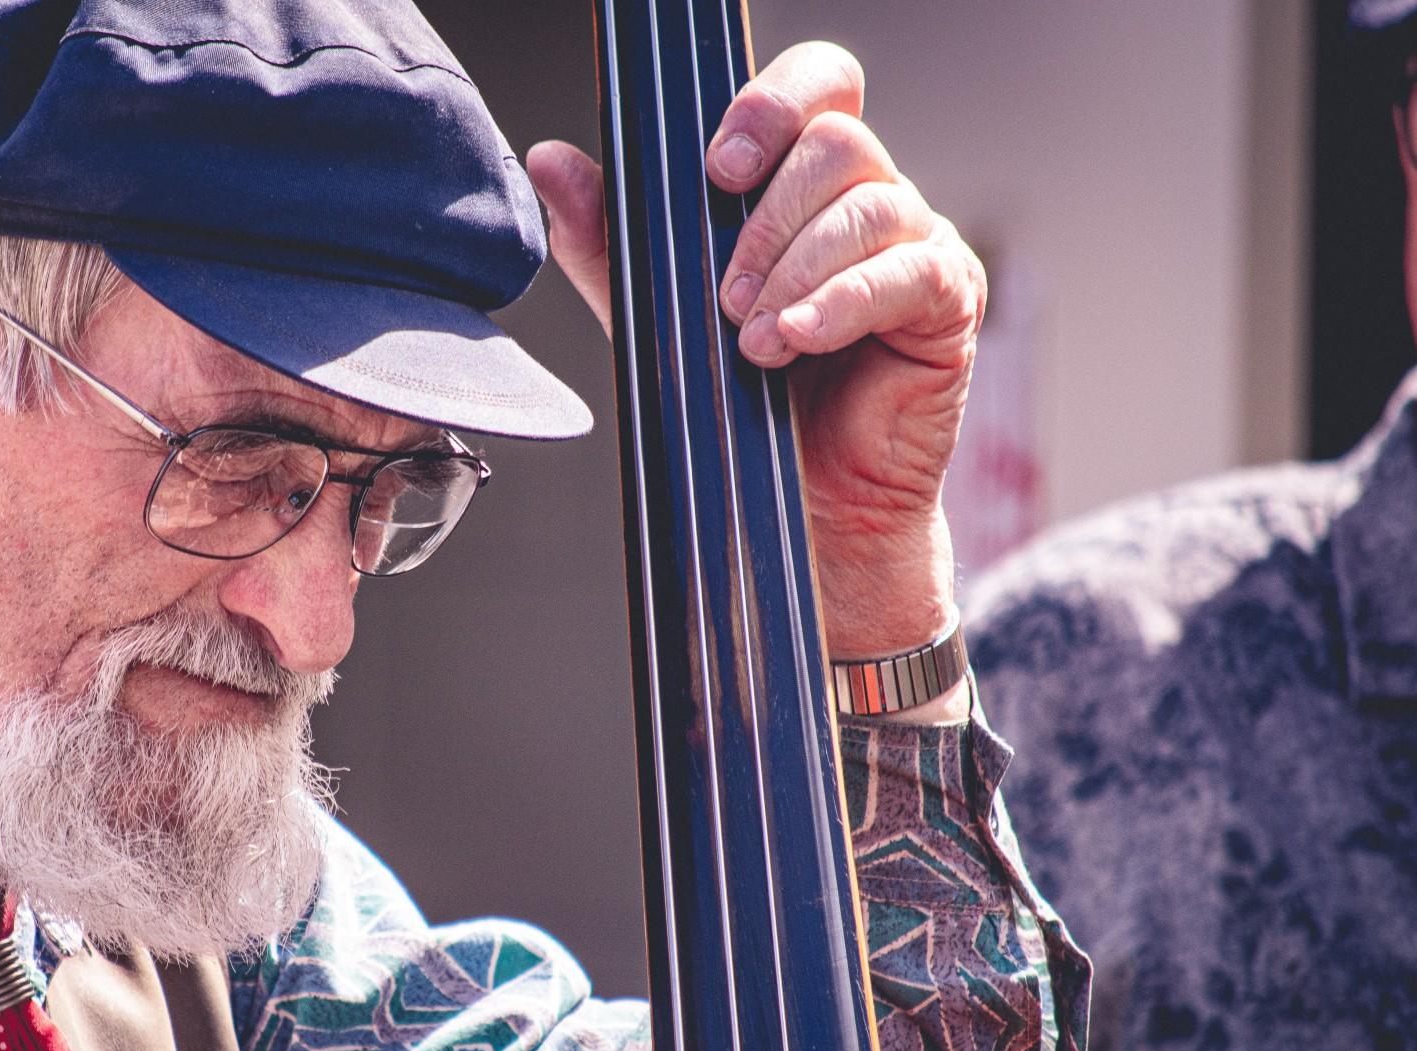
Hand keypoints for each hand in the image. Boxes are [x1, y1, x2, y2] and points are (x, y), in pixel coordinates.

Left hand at [528, 41, 983, 661]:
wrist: (804, 514)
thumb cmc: (741, 412)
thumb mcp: (657, 319)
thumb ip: (610, 240)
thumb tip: (549, 159)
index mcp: (805, 188)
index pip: (815, 89)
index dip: (770, 106)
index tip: (716, 170)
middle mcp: (869, 203)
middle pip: (839, 140)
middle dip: (766, 217)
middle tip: (725, 296)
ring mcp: (917, 247)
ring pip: (873, 202)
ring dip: (795, 270)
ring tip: (752, 342)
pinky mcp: (950, 303)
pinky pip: (910, 271)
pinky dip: (841, 302)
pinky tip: (794, 342)